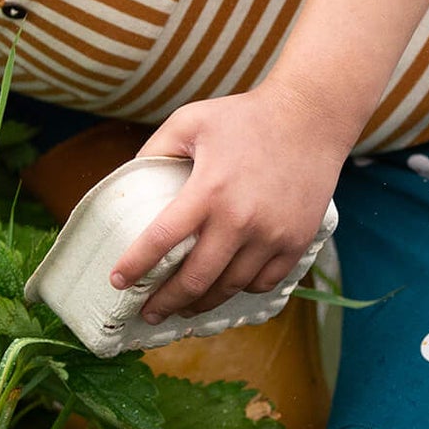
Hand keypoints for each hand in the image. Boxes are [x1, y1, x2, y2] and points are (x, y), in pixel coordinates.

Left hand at [107, 84, 347, 324]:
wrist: (310, 119)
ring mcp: (272, 235)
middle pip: (195, 279)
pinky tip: (225, 286)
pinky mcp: (296, 242)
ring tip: (183, 306)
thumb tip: (129, 184)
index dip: (135, 266)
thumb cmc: (244, 117)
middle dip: (165, 302)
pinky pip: (262, 282)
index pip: (161, 240)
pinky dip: (240, 289)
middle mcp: (240, 219)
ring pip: (229, 287)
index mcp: (208, 189)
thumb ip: (155, 150)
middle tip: (147, 311)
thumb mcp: (190, 121)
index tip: (117, 281)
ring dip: (201, 303)